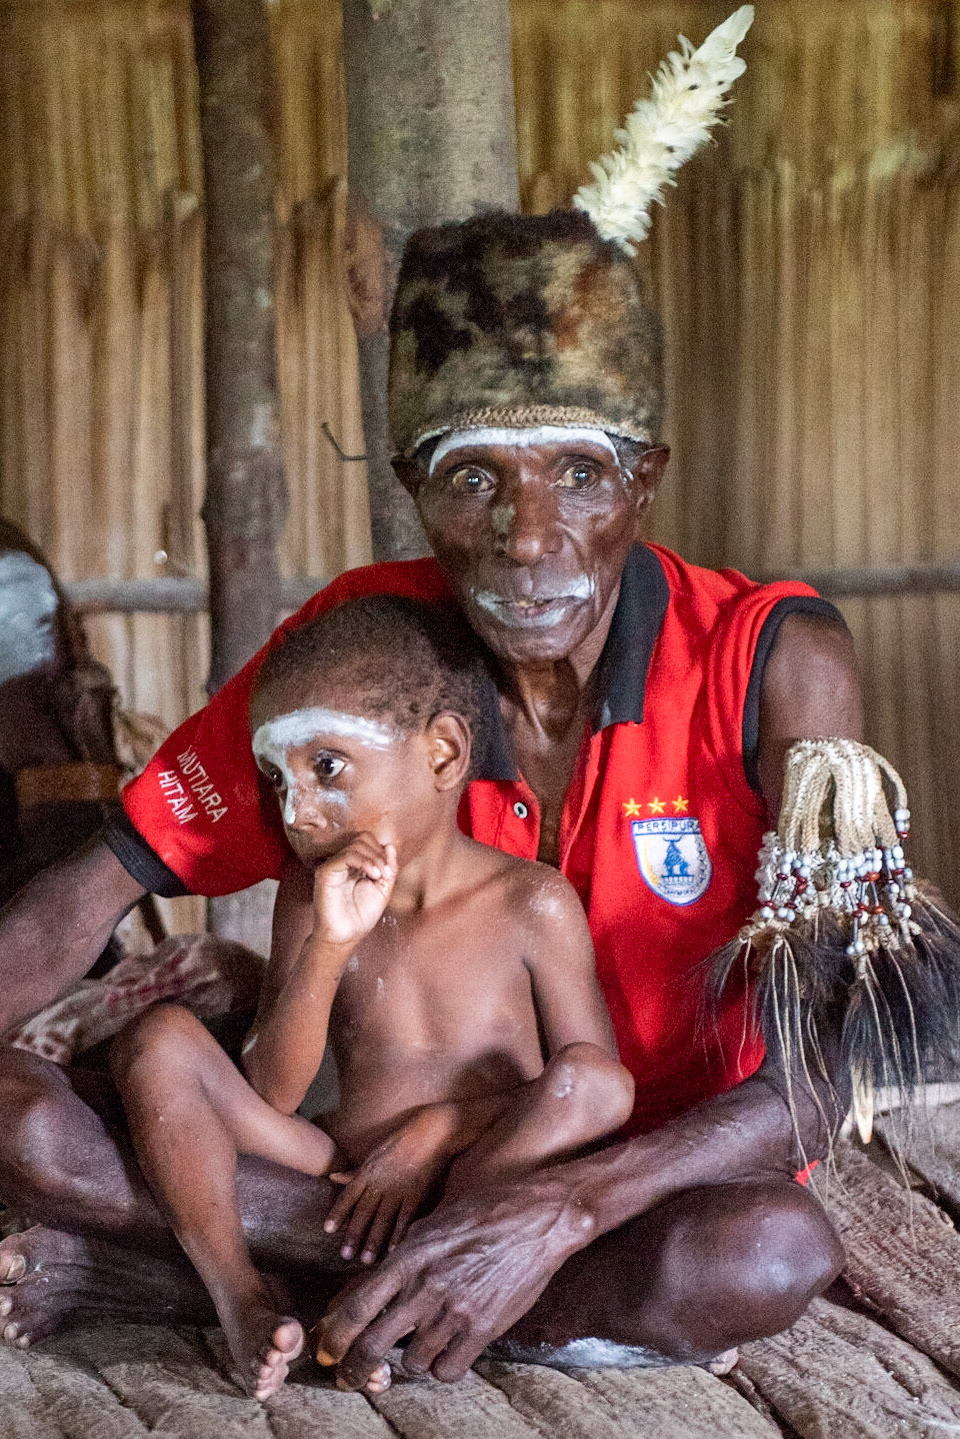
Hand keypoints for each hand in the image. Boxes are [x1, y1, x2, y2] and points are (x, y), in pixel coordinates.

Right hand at [311, 835, 396, 946]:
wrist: (344, 936)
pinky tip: (372, 875)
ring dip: (374, 858)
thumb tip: (390, 845)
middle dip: (379, 853)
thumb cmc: (360, 917)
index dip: (383, 853)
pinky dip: (364, 861)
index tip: (390, 873)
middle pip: (363, 838)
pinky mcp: (326, 872)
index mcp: (355, 864)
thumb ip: (389, 868)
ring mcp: (333, 865)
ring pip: (356, 844)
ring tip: (379, 876)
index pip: (369, 842)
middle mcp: (343, 862)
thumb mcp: (382, 889)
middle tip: (386, 874)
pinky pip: (346, 855)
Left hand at [314, 1173, 593, 1387]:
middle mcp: (426, 1286)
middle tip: (350, 1377)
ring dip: (408, 1362)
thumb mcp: (432, 1224)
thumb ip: (401, 1257)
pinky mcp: (484, 1328)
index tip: (327, 1350)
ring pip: (412, 1362)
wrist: (539, 1215)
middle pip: (373, 1345)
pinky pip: (448, 1370)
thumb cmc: (484, 1211)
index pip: (356, 1306)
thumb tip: (369, 1286)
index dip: (334, 1336)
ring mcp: (455, 1310)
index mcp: (409, 1256)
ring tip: (414, 1351)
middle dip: (354, 1369)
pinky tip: (446, 1354)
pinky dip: (442, 1368)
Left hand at [323, 1108, 454, 1263]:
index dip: (338, 1213)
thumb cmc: (400, 1143)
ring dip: (374, 1240)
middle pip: (364, 1212)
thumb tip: (332, 1178)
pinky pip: (405, 1218)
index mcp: (368, 1172)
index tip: (328, 1230)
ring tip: (366, 1260)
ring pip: (383, 1219)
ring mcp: (399, 1189)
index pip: (348, 1196)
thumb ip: (355, 1172)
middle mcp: (380, 1183)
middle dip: (354, 1234)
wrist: (430, 1133)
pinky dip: (399, 1234)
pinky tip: (393, 1249)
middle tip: (345, 1255)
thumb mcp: (373, 1155)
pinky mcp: (416, 1193)